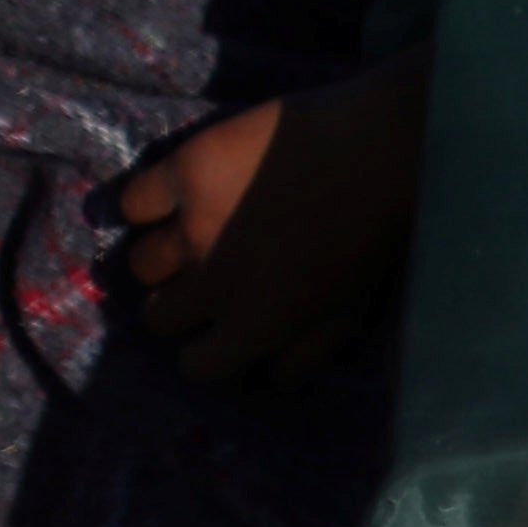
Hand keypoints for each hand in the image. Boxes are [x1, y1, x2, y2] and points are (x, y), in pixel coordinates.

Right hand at [107, 48, 429, 387]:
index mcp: (256, 326)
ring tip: (193, 237)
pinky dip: (151, 202)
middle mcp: (213, 284)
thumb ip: (307, 353)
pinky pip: (135, 202)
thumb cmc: (382, 233)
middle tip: (206, 278)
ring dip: (165, 256)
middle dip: (182, 305)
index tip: (217, 329)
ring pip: (142, 264)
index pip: (198, 366)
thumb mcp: (353, 309)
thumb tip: (272, 381)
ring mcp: (194, 226)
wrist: (392, 145)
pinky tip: (179, 196)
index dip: (206, 350)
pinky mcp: (187, 171)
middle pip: (160, 316)